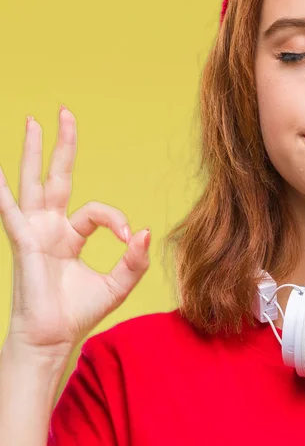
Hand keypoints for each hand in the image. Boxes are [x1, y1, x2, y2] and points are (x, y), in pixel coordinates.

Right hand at [0, 105, 150, 357]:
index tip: (130, 238)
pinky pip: (12, 214)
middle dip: (62, 146)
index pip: (97, 210)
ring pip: (33, 183)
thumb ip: (134, 259)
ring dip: (34, 153)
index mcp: (71, 234)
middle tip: (65, 112)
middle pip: (56, 177)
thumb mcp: (118, 283)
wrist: (54, 339)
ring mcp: (35, 232)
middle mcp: (51, 227)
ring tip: (33, 121)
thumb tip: (145, 231)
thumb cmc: (80, 312)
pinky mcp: (25, 244)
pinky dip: (3, 194)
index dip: (117, 219)